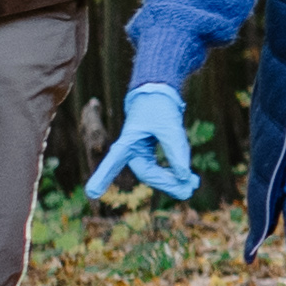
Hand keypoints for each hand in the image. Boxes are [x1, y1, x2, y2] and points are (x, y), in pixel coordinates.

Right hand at [92, 82, 200, 200]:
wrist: (159, 92)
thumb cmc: (159, 106)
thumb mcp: (169, 125)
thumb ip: (177, 150)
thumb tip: (185, 177)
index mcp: (127, 141)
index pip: (114, 162)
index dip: (103, 176)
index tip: (91, 192)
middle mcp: (130, 151)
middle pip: (147, 174)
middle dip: (168, 183)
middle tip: (189, 190)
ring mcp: (140, 154)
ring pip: (156, 174)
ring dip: (174, 182)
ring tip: (194, 185)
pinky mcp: (150, 154)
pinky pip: (162, 170)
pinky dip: (176, 174)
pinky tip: (191, 180)